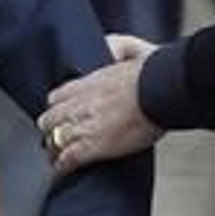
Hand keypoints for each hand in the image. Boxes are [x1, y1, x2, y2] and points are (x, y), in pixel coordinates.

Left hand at [38, 35, 161, 175]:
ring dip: (55, 148)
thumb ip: (115, 45)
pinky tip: (62, 170)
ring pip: (54, 140)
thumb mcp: (132, 47)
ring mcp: (85, 126)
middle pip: (50, 120)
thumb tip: (108, 48)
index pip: (56, 97)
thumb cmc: (155, 73)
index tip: (59, 113)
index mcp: (88, 82)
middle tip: (54, 136)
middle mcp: (80, 104)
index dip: (56, 107)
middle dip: (51, 129)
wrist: (164, 90)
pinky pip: (68, 158)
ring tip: (57, 156)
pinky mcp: (95, 146)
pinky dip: (62, 165)